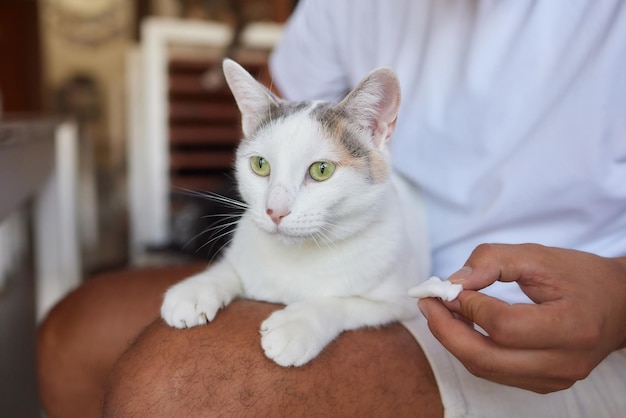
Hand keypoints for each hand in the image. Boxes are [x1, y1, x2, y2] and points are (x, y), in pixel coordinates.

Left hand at [418, 243, 625, 392]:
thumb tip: (453, 282)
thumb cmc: (580, 277)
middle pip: (486, 358)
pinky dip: (470, 349)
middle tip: (428, 302)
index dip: (469, 306)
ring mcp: (554, 379)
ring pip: (485, 369)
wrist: (618, 306)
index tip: (450, 286)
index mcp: (571, 326)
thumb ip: (493, 261)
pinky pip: (495, 372)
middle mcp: (564, 362)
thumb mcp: (538, 256)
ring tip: (439, 311)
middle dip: (446, 329)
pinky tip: (461, 326)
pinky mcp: (544, 384)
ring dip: (453, 340)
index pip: (505, 326)